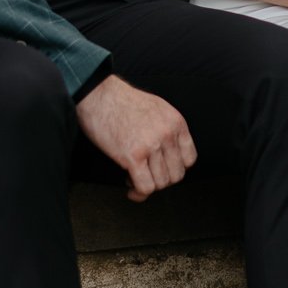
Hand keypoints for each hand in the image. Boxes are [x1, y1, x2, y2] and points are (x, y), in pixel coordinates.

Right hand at [76, 74, 196, 201]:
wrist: (98, 94)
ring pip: (160, 183)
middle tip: (146, 175)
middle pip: (176, 175)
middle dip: (160, 180)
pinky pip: (145, 187)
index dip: (175, 168)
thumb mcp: (157, 108)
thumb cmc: (121, 101)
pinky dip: (138, 193)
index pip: (189, 159)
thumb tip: (169, 154)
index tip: (162, 169)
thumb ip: (167, 129)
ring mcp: (151, 145)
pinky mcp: (132, 156)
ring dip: (147, 186)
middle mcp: (167, 134)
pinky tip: (130, 188)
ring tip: (134, 178)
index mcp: (176, 122)